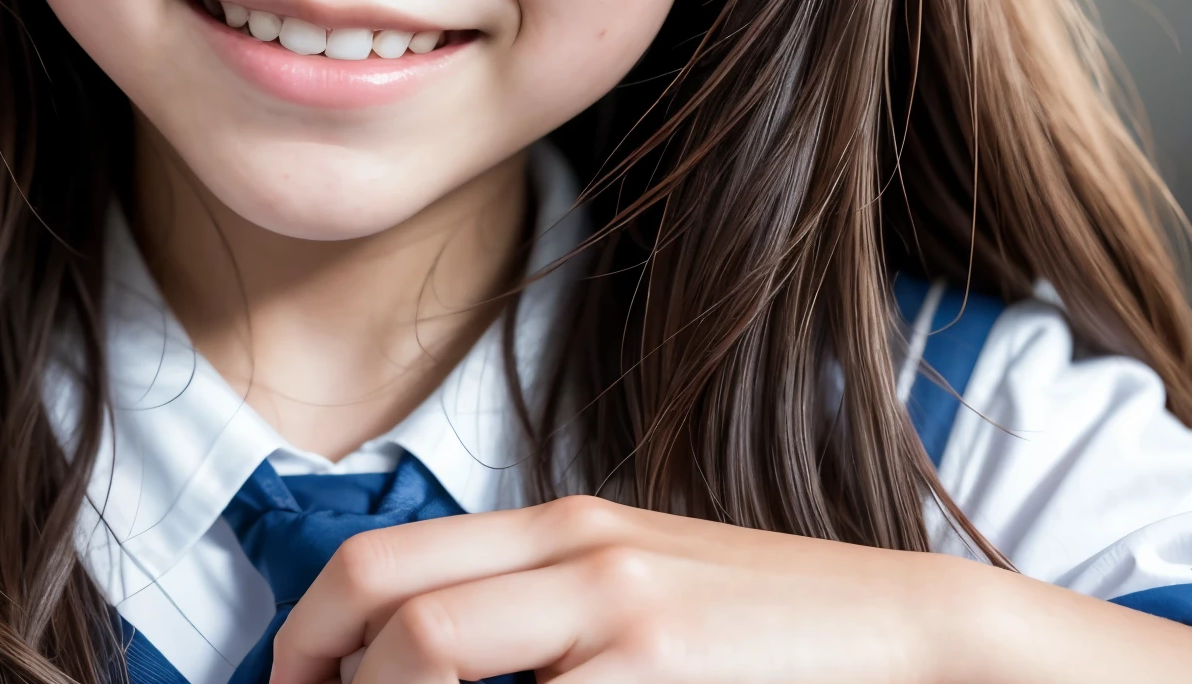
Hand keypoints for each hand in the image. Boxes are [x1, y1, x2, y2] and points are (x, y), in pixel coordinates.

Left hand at [267, 495, 1191, 683]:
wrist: (900, 629)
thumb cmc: (755, 616)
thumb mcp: (634, 577)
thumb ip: (536, 597)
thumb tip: (421, 650)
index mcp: (564, 523)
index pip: (388, 561)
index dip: (311, 629)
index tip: (290, 679)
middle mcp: (580, 556)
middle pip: (396, 612)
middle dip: (327, 679)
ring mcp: (622, 621)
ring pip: (437, 659)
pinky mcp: (659, 679)